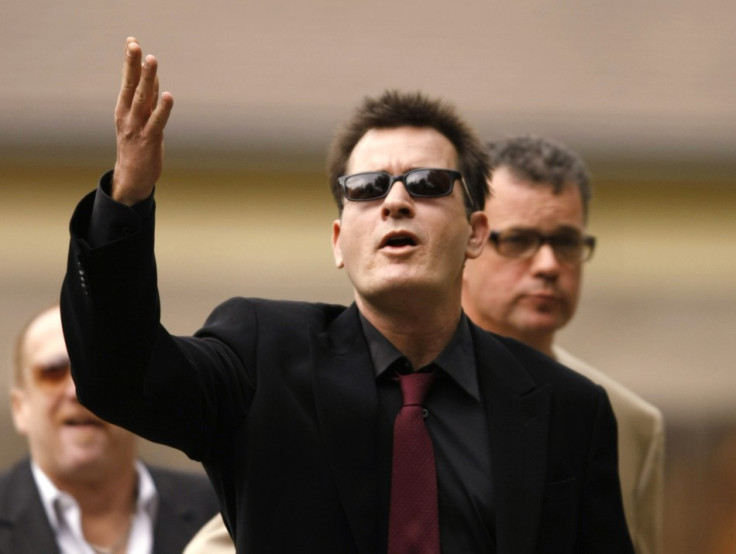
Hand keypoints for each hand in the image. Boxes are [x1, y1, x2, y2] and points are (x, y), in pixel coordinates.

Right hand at [111, 37, 173, 204]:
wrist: (132, 178)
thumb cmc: (137, 146)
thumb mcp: (140, 120)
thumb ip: (147, 100)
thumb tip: (153, 78)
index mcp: (123, 109)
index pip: (128, 80)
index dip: (130, 61)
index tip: (132, 40)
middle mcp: (128, 115)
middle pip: (131, 85)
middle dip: (133, 64)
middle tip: (134, 44)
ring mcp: (137, 127)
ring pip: (143, 99)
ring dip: (147, 78)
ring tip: (151, 59)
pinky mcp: (149, 140)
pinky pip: (157, 122)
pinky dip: (162, 108)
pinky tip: (167, 95)